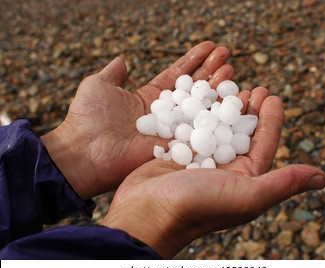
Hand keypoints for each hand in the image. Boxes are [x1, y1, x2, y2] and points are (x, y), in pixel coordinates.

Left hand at [41, 41, 232, 199]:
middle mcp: (165, 115)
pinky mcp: (176, 148)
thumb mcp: (97, 86)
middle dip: (211, 71)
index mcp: (149, 99)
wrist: (84, 153)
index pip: (177, 76)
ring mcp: (172, 131)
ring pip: (200, 107)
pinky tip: (230, 102)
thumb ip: (113, 74)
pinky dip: (215, 118)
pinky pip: (199, 132)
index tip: (210, 47)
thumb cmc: (88, 118)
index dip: (193, 61)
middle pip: (193, 89)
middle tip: (227, 56)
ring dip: (216, 89)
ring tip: (230, 69)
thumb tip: (122, 60)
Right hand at [101, 90, 324, 258]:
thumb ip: (282, 184)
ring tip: (230, 86)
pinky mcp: (178, 153)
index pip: (264, 143)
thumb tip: (323, 177)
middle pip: (241, 133)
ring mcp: (200, 161)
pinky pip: (193, 126)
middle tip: (254, 86)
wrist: (147, 214)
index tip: (272, 95)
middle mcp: (225, 170)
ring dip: (224, 106)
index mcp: (244, 179)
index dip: (271, 119)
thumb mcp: (246, 195)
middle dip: (249, 109)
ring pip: (217, 127)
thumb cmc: (197, 207)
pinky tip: (200, 95)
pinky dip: (199, 110)